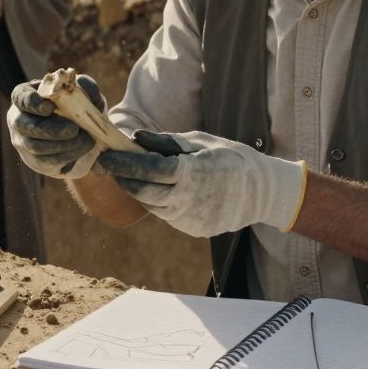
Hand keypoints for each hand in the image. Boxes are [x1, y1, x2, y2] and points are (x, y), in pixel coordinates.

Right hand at [7, 74, 105, 177]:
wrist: (78, 131)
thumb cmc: (74, 104)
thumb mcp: (80, 91)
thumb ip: (85, 86)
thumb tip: (86, 94)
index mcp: (24, 97)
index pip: (20, 97)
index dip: (32, 103)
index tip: (49, 107)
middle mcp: (18, 119)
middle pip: (23, 125)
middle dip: (49, 129)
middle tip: (74, 129)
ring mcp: (23, 142)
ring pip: (35, 146)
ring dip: (62, 144)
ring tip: (85, 139)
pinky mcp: (34, 160)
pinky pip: (46, 161)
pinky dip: (67, 155)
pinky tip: (83, 148)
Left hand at [98, 130, 305, 237]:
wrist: (262, 191)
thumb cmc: (230, 158)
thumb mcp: (200, 142)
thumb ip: (166, 143)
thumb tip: (135, 138)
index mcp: (191, 172)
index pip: (148, 169)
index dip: (124, 163)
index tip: (105, 156)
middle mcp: (188, 199)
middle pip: (144, 192)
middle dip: (124, 179)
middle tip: (109, 167)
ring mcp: (191, 218)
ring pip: (153, 205)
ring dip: (138, 190)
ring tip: (130, 175)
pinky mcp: (193, 229)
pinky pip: (166, 214)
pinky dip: (157, 201)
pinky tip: (156, 189)